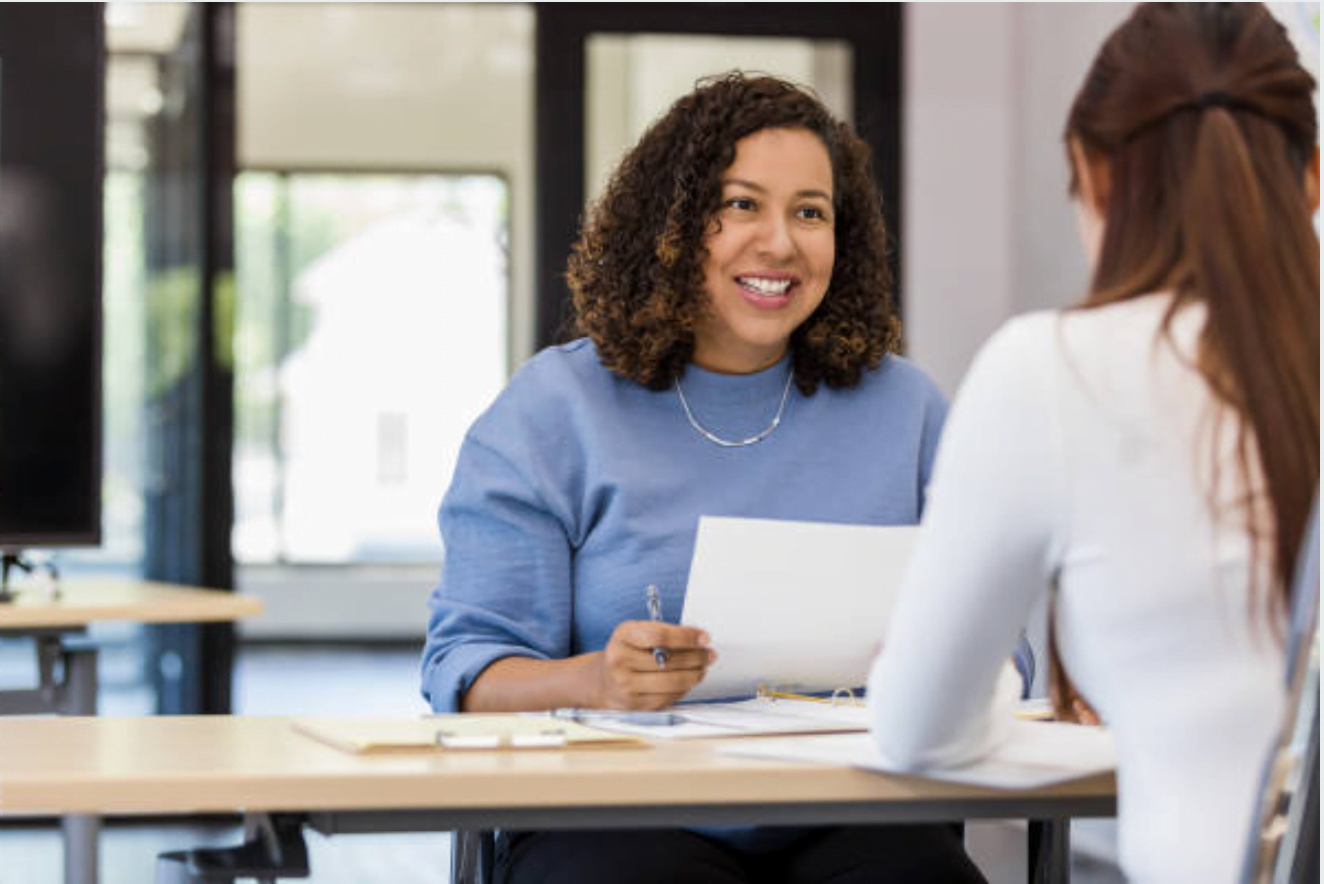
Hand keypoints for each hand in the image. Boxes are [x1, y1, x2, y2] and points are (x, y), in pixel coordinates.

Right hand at [589, 621, 714, 709]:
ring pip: (672, 682)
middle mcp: (620, 660)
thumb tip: (698, 638)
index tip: (703, 637)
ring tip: (702, 668)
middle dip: (697, 657)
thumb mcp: (637, 633)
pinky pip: (668, 697)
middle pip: (669, 660)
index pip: (660, 635)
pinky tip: (687, 681)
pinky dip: (683, 689)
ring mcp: (626, 685)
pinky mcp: (634, 704)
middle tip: (709, 654)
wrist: (603, 681)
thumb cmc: (626, 653)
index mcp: (623, 636)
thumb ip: (664, 632)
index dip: (687, 637)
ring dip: (694, 675)